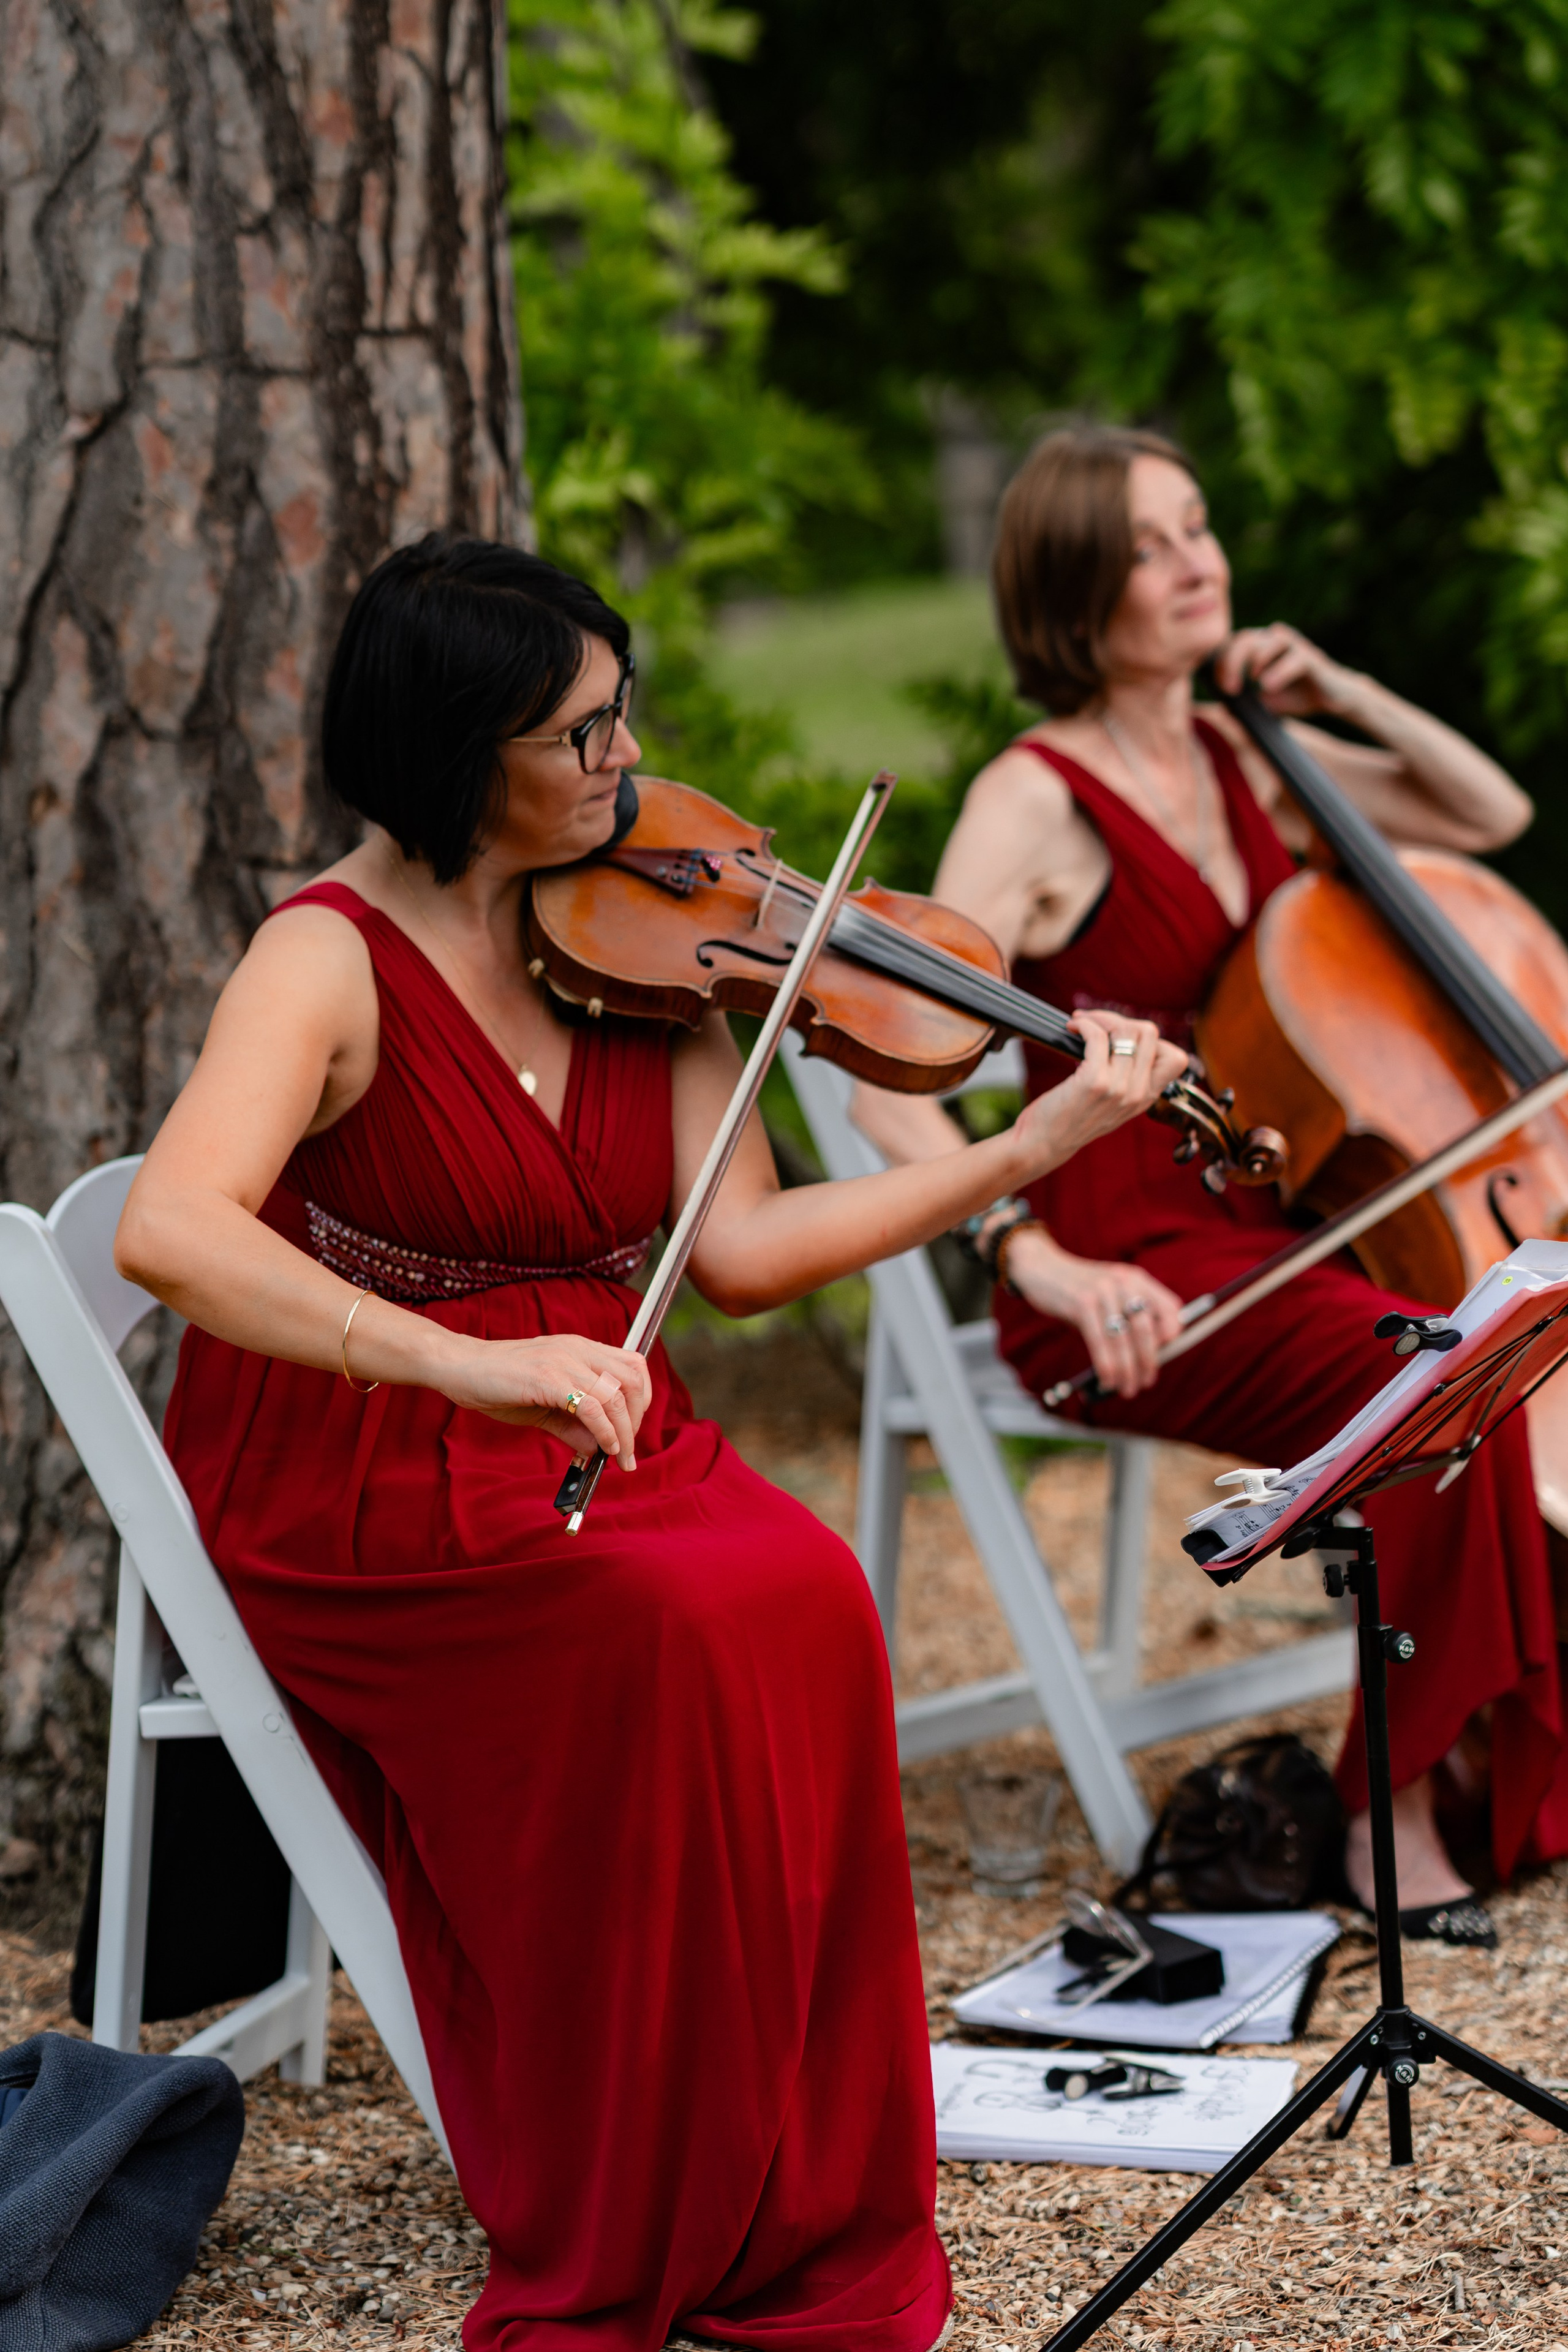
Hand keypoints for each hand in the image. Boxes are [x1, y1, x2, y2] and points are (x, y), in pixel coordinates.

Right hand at [438, 1333, 652, 1467]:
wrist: (460, 1366)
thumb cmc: (499, 1383)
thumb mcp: (546, 1404)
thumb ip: (575, 1424)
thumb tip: (600, 1449)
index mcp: (581, 1349)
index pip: (634, 1366)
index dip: (642, 1401)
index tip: (632, 1430)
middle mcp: (579, 1350)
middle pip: (633, 1380)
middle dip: (637, 1420)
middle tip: (627, 1451)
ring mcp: (564, 1361)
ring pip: (617, 1395)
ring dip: (624, 1432)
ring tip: (618, 1457)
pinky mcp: (548, 1378)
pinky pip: (591, 1407)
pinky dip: (604, 1432)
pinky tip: (600, 1449)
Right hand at [1002, 1229, 1183, 1397]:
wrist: (1042, 1268)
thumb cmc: (1079, 1290)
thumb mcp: (1110, 1293)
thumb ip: (1128, 1315)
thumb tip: (1146, 1359)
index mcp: (1137, 1279)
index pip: (1171, 1307)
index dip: (1173, 1335)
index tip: (1165, 1356)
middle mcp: (1124, 1282)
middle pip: (1146, 1329)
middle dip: (1148, 1363)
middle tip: (1145, 1384)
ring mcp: (1103, 1291)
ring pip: (1123, 1340)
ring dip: (1127, 1371)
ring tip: (1126, 1389)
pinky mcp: (1082, 1303)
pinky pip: (1100, 1341)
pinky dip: (1106, 1366)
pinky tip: (1107, 1380)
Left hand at [1012, 1010, 1188, 1173]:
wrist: (1044, 1144)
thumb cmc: (1070, 1118)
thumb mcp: (1112, 1105)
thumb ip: (1127, 1081)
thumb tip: (1125, 1037)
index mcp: (1146, 1098)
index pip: (1176, 1058)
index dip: (1150, 1041)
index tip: (1121, 1040)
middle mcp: (1138, 1094)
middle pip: (1149, 1033)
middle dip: (1120, 1020)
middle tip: (1096, 1024)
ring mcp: (1118, 1089)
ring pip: (1126, 1030)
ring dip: (1099, 1018)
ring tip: (1081, 1024)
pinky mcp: (1094, 1082)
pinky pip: (1098, 1036)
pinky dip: (1085, 1025)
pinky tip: (1073, 1028)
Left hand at [1213, 622, 1361, 719]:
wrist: (1331, 699)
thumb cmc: (1295, 696)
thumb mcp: (1264, 702)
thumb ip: (1244, 701)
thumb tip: (1221, 709)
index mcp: (1259, 647)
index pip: (1231, 644)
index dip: (1221, 663)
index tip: (1219, 687)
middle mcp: (1274, 640)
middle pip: (1245, 638)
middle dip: (1232, 661)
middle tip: (1230, 688)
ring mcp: (1294, 646)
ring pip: (1268, 641)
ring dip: (1255, 661)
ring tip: (1252, 681)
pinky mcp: (1311, 657)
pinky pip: (1294, 658)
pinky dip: (1279, 671)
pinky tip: (1268, 687)